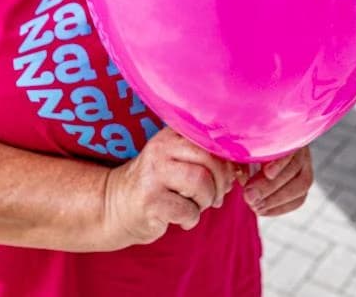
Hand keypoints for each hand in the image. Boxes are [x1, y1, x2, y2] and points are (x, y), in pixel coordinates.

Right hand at [101, 128, 238, 248]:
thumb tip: (239, 171)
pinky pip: (187, 211)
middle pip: (210, 159)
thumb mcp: (177, 162)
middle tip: (215, 197)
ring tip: (196, 206)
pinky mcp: (149, 201)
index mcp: (170, 135)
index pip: (211, 139)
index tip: (230, 175)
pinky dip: (191, 219)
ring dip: (206, 201)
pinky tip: (181, 218)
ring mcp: (153, 174)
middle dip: (221, 183)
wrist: (116, 206)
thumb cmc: (158, 186)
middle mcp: (160, 149)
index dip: (228, 160)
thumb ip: (206, 160)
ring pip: (200, 183)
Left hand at [241, 147, 313, 216]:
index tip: (267, 173)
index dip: (279, 161)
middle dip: (270, 186)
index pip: (288, 146)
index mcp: (284, 131)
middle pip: (294, 167)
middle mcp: (299, 146)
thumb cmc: (243, 144)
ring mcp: (305, 164)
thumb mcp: (239, 145)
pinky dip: (281, 207)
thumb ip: (241, 156)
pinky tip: (263, 211)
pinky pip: (299, 198)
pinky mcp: (303, 181)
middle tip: (248, 197)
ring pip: (301, 185)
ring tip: (254, 207)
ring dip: (276, 200)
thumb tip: (243, 175)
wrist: (249, 145)